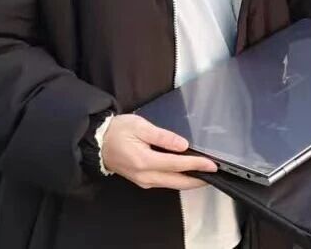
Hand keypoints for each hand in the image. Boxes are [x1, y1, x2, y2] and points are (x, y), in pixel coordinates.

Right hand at [100, 114, 216, 190]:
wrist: (97, 143)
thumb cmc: (117, 131)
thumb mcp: (140, 126)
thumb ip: (163, 136)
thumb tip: (182, 145)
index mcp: (144, 161)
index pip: (177, 164)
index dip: (196, 164)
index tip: (212, 165)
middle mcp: (145, 176)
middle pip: (178, 182)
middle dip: (198, 179)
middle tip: (213, 173)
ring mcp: (143, 181)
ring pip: (172, 184)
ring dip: (189, 181)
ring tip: (204, 173)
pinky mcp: (142, 181)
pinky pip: (165, 182)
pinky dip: (178, 179)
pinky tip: (186, 173)